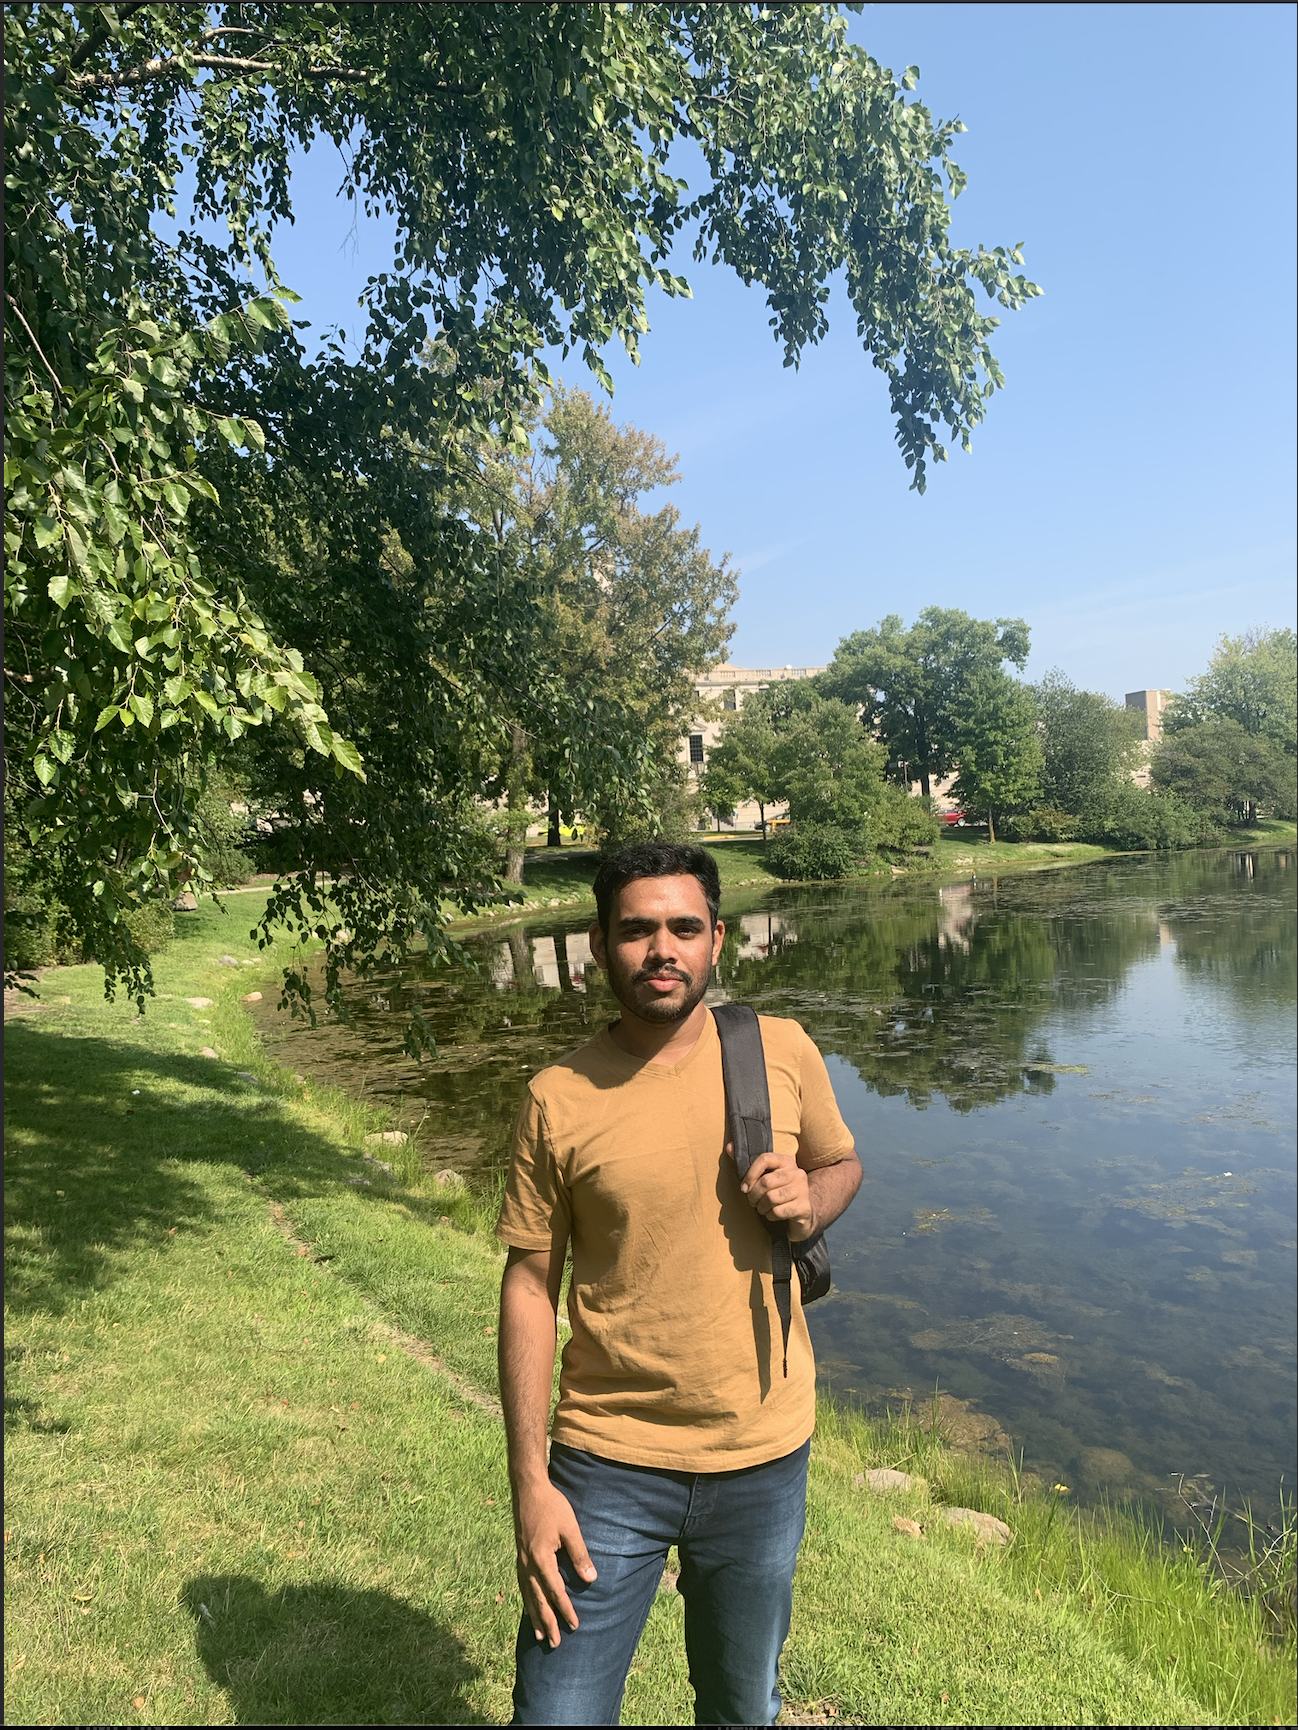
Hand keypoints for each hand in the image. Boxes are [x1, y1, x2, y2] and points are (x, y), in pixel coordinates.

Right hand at [513, 1478, 596, 1648]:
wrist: (528, 1489)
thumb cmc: (552, 1506)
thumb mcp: (571, 1528)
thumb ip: (580, 1554)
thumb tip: (591, 1580)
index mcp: (541, 1559)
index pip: (555, 1591)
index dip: (565, 1610)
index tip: (575, 1625)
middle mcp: (528, 1564)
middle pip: (538, 1600)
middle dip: (547, 1622)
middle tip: (555, 1643)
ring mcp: (521, 1561)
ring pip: (528, 1595)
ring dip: (534, 1617)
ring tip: (539, 1636)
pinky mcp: (519, 1556)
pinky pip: (522, 1586)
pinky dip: (526, 1601)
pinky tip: (529, 1608)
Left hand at [736, 1148, 815, 1240]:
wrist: (802, 1212)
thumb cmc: (778, 1191)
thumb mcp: (764, 1176)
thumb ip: (747, 1162)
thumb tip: (729, 1147)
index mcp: (785, 1161)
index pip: (764, 1159)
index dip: (750, 1174)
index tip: (743, 1188)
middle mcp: (796, 1173)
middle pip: (766, 1181)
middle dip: (754, 1195)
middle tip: (752, 1201)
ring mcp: (802, 1190)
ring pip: (772, 1198)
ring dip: (761, 1207)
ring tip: (761, 1208)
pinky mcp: (804, 1207)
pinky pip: (779, 1211)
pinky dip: (770, 1215)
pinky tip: (771, 1214)